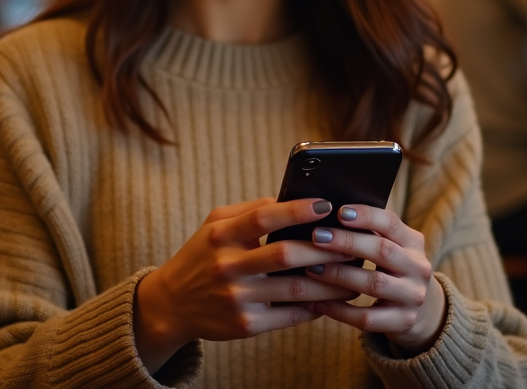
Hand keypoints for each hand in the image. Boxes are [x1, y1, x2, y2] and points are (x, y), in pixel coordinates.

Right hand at [134, 196, 357, 373]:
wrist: (172, 303)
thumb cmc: (202, 255)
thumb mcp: (215, 225)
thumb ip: (250, 210)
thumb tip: (292, 200)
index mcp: (221, 235)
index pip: (263, 217)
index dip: (296, 210)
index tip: (326, 204)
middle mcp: (227, 266)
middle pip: (286, 254)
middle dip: (325, 248)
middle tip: (352, 243)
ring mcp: (237, 298)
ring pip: (295, 288)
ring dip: (331, 282)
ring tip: (354, 274)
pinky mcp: (246, 325)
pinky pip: (290, 315)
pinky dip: (316, 307)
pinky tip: (332, 299)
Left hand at [304, 204, 446, 355]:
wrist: (422, 310)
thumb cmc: (391, 268)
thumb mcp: (391, 247)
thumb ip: (369, 232)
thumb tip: (325, 215)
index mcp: (413, 242)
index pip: (391, 223)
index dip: (366, 215)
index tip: (339, 212)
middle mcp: (418, 268)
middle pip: (382, 251)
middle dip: (347, 242)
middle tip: (317, 237)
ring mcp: (413, 297)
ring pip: (374, 284)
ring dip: (340, 275)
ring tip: (312, 268)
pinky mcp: (403, 322)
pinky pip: (367, 317)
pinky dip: (340, 310)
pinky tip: (317, 302)